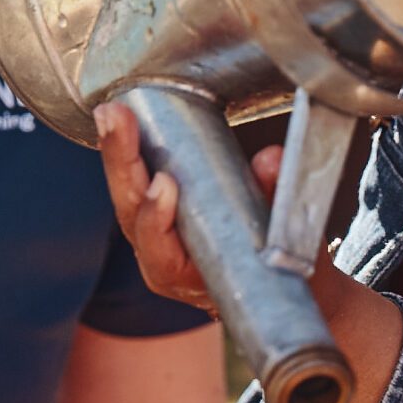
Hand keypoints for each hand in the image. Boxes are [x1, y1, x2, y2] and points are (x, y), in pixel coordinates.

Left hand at [94, 102, 402, 402]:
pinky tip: (122, 119)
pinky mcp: (157, 215)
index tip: (164, 183)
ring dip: (118, 152)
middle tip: (116, 119)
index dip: (157, 218)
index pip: (160, 252)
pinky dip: (128, 152)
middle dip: (123, 163)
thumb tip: (271, 159)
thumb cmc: (284, 271)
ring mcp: (155, 238)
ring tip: (114, 113)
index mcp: (187, 280)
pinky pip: (134, 185)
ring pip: (127, 196)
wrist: (281, 289)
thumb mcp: (288, 243)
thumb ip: (276, 200)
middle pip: (131, 212)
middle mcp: (162, 260)